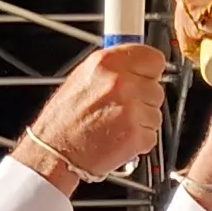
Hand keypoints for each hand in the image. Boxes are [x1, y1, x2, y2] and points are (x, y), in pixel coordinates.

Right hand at [13, 44, 167, 191]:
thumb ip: (114, 67)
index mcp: (107, 63)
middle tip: (120, 108)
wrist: (55, 152)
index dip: (149, 71)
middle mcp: (121, 83)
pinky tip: (118, 138)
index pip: (154, 58)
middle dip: (143, 99)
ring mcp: (132, 110)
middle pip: (156, 88)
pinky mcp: (137, 135)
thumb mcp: (83, 77)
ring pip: (155, 113)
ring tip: (116, 124)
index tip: (144, 78)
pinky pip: (151, 134)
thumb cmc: (64, 119)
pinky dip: (139, 140)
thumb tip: (135, 64)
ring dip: (141, 121)